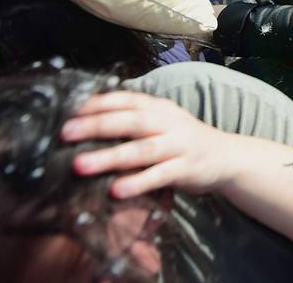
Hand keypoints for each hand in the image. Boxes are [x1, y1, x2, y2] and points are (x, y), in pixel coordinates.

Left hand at [61, 91, 231, 197]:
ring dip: (109, 157)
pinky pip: (159, 176)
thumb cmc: (183, 141)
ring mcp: (178, 146)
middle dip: (96, 126)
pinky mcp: (186, 169)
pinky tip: (115, 191)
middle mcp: (168, 123)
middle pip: (130, 121)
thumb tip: (86, 121)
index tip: (67, 110)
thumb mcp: (162, 122)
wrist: (226, 156)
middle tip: (65, 133)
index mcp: (159, 108)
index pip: (125, 100)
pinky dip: (137, 183)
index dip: (97, 103)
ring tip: (80, 166)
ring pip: (141, 150)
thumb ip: (133, 119)